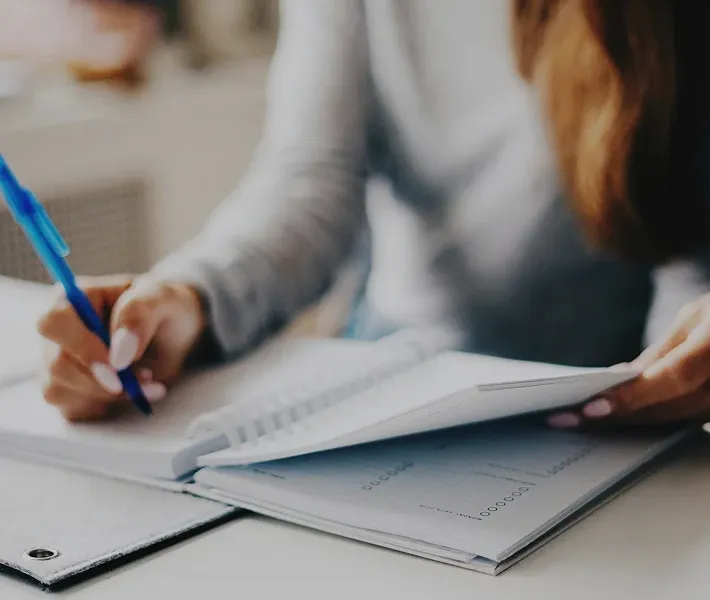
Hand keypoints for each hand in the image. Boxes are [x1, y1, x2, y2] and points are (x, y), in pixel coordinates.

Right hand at [37, 274, 205, 420]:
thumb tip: (119, 352)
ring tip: (147, 380)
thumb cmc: (164, 308)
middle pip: (57, 364)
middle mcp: (59, 332)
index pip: (54, 323)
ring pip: (61, 391)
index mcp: (74, 299)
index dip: (82, 347)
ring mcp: (61, 363)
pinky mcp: (70, 390)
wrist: (175, 333)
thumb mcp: (162, 299)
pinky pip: (73, 408)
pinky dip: (108, 406)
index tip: (118, 365)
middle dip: (103, 380)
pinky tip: (134, 393)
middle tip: (146, 377)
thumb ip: (139, 316)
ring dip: (109, 395)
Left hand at [547, 293, 709, 428]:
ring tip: (583, 421)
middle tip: (567, 419)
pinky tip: (623, 419)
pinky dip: (657, 419)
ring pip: (679, 420)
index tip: (590, 409)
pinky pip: (691, 421)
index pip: (674, 377)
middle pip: (671, 408)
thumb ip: (665, 351)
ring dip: (632, 423)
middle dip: (618, 416)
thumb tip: (623, 378)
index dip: (633, 396)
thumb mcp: (699, 316)